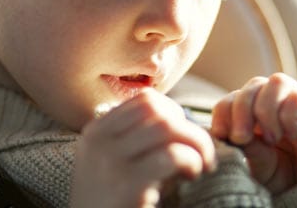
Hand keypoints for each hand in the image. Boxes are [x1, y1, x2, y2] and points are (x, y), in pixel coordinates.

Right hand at [70, 89, 215, 207]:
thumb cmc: (111, 205)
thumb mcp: (109, 164)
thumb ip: (132, 139)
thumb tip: (177, 120)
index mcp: (96, 131)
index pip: (144, 100)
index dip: (175, 114)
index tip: (182, 139)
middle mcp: (99, 141)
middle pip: (156, 108)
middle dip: (187, 126)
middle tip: (200, 153)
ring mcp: (111, 162)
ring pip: (167, 127)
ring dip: (195, 143)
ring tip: (199, 165)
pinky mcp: (127, 186)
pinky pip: (172, 155)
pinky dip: (191, 160)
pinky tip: (191, 175)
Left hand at [210, 73, 296, 194]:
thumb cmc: (281, 176)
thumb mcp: (257, 166)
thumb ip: (247, 149)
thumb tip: (230, 134)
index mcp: (249, 115)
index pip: (230, 100)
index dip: (222, 114)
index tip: (221, 135)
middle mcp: (269, 103)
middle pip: (251, 87)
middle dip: (240, 112)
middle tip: (241, 138)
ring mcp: (291, 103)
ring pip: (276, 82)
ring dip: (266, 110)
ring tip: (271, 138)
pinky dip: (289, 116)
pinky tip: (292, 134)